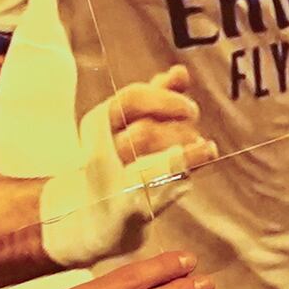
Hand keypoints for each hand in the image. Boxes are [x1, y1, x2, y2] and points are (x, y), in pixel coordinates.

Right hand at [41, 69, 217, 264]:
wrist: (90, 216)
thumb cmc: (117, 163)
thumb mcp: (130, 125)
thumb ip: (156, 97)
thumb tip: (179, 72)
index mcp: (98, 123)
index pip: (132, 99)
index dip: (166, 100)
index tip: (191, 110)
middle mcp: (98, 151)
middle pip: (146, 132)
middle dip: (179, 133)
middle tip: (194, 132)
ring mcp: (110, 182)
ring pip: (154, 164)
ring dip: (183, 151)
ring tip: (197, 148)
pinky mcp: (125, 208)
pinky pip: (156, 187)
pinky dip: (183, 170)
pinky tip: (198, 164)